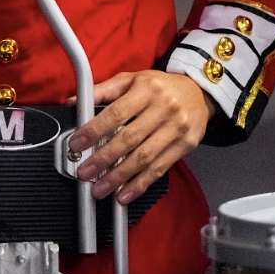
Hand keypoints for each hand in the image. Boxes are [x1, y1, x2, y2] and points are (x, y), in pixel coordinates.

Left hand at [67, 70, 214, 204]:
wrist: (199, 92)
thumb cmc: (161, 87)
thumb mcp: (132, 79)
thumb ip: (103, 90)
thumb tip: (75, 102)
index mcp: (147, 89)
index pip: (116, 113)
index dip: (94, 130)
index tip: (77, 144)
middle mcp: (164, 108)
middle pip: (129, 138)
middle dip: (103, 159)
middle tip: (84, 172)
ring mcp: (177, 128)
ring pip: (144, 157)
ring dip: (119, 177)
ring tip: (100, 189)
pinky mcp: (185, 145)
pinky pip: (160, 168)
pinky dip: (140, 184)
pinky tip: (124, 194)